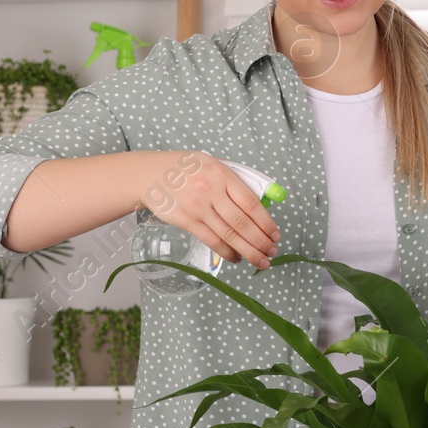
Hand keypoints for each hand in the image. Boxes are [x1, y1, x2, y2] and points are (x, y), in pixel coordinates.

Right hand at [141, 151, 280, 269]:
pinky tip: (236, 258)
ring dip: (248, 251)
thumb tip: (262, 205)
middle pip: (242, 223)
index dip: (266, 222)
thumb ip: (236, 183)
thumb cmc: (188, 169)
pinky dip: (226, 252)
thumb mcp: (214, 165)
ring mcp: (197, 207)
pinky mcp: (185, 220)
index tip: (275, 234)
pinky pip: (211, 240)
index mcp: (223, 174)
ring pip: (228, 235)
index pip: (251, 203)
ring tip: (260, 261)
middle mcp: (210, 190)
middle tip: (272, 253)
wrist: (151, 174)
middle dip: (261, 242)